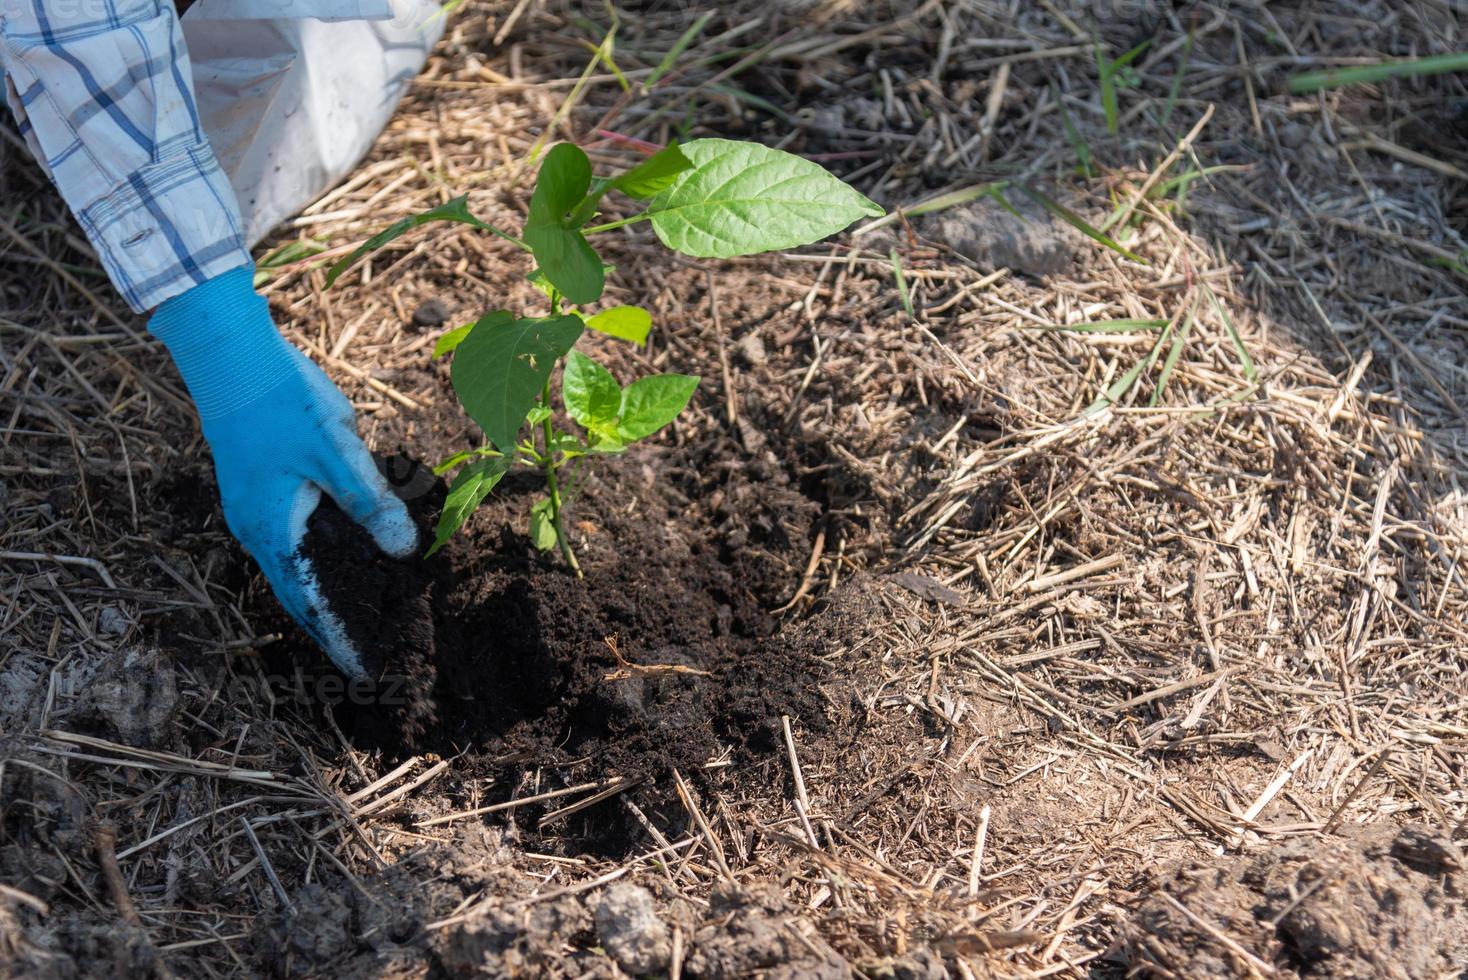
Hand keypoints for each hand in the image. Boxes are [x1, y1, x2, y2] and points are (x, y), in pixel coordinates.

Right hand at [150, 265, 416, 675]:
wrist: (228, 354)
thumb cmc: (280, 401)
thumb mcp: (337, 451)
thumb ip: (371, 502)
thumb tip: (403, 550)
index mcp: (273, 530)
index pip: (310, 603)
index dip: (338, 638)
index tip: (363, 672)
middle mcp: (256, 529)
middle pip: (298, 593)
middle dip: (330, 625)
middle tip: (366, 654)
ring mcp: (251, 509)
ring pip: (292, 566)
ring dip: (322, 592)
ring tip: (357, 616)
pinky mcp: (255, 488)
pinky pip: (288, 539)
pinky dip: (315, 558)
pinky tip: (340, 553)